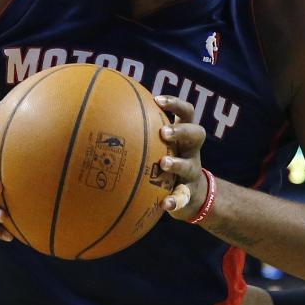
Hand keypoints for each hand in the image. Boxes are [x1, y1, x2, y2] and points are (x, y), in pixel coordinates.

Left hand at [154, 95, 208, 220]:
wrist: (193, 196)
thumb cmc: (169, 161)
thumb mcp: (162, 145)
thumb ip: (144, 131)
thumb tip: (108, 112)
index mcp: (185, 136)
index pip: (186, 112)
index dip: (175, 104)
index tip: (157, 100)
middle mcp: (192, 151)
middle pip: (196, 133)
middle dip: (181, 131)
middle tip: (164, 132)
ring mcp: (192, 172)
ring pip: (190, 165)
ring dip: (178, 163)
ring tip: (164, 163)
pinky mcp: (189, 193)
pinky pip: (183, 197)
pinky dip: (174, 201)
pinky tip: (164, 204)